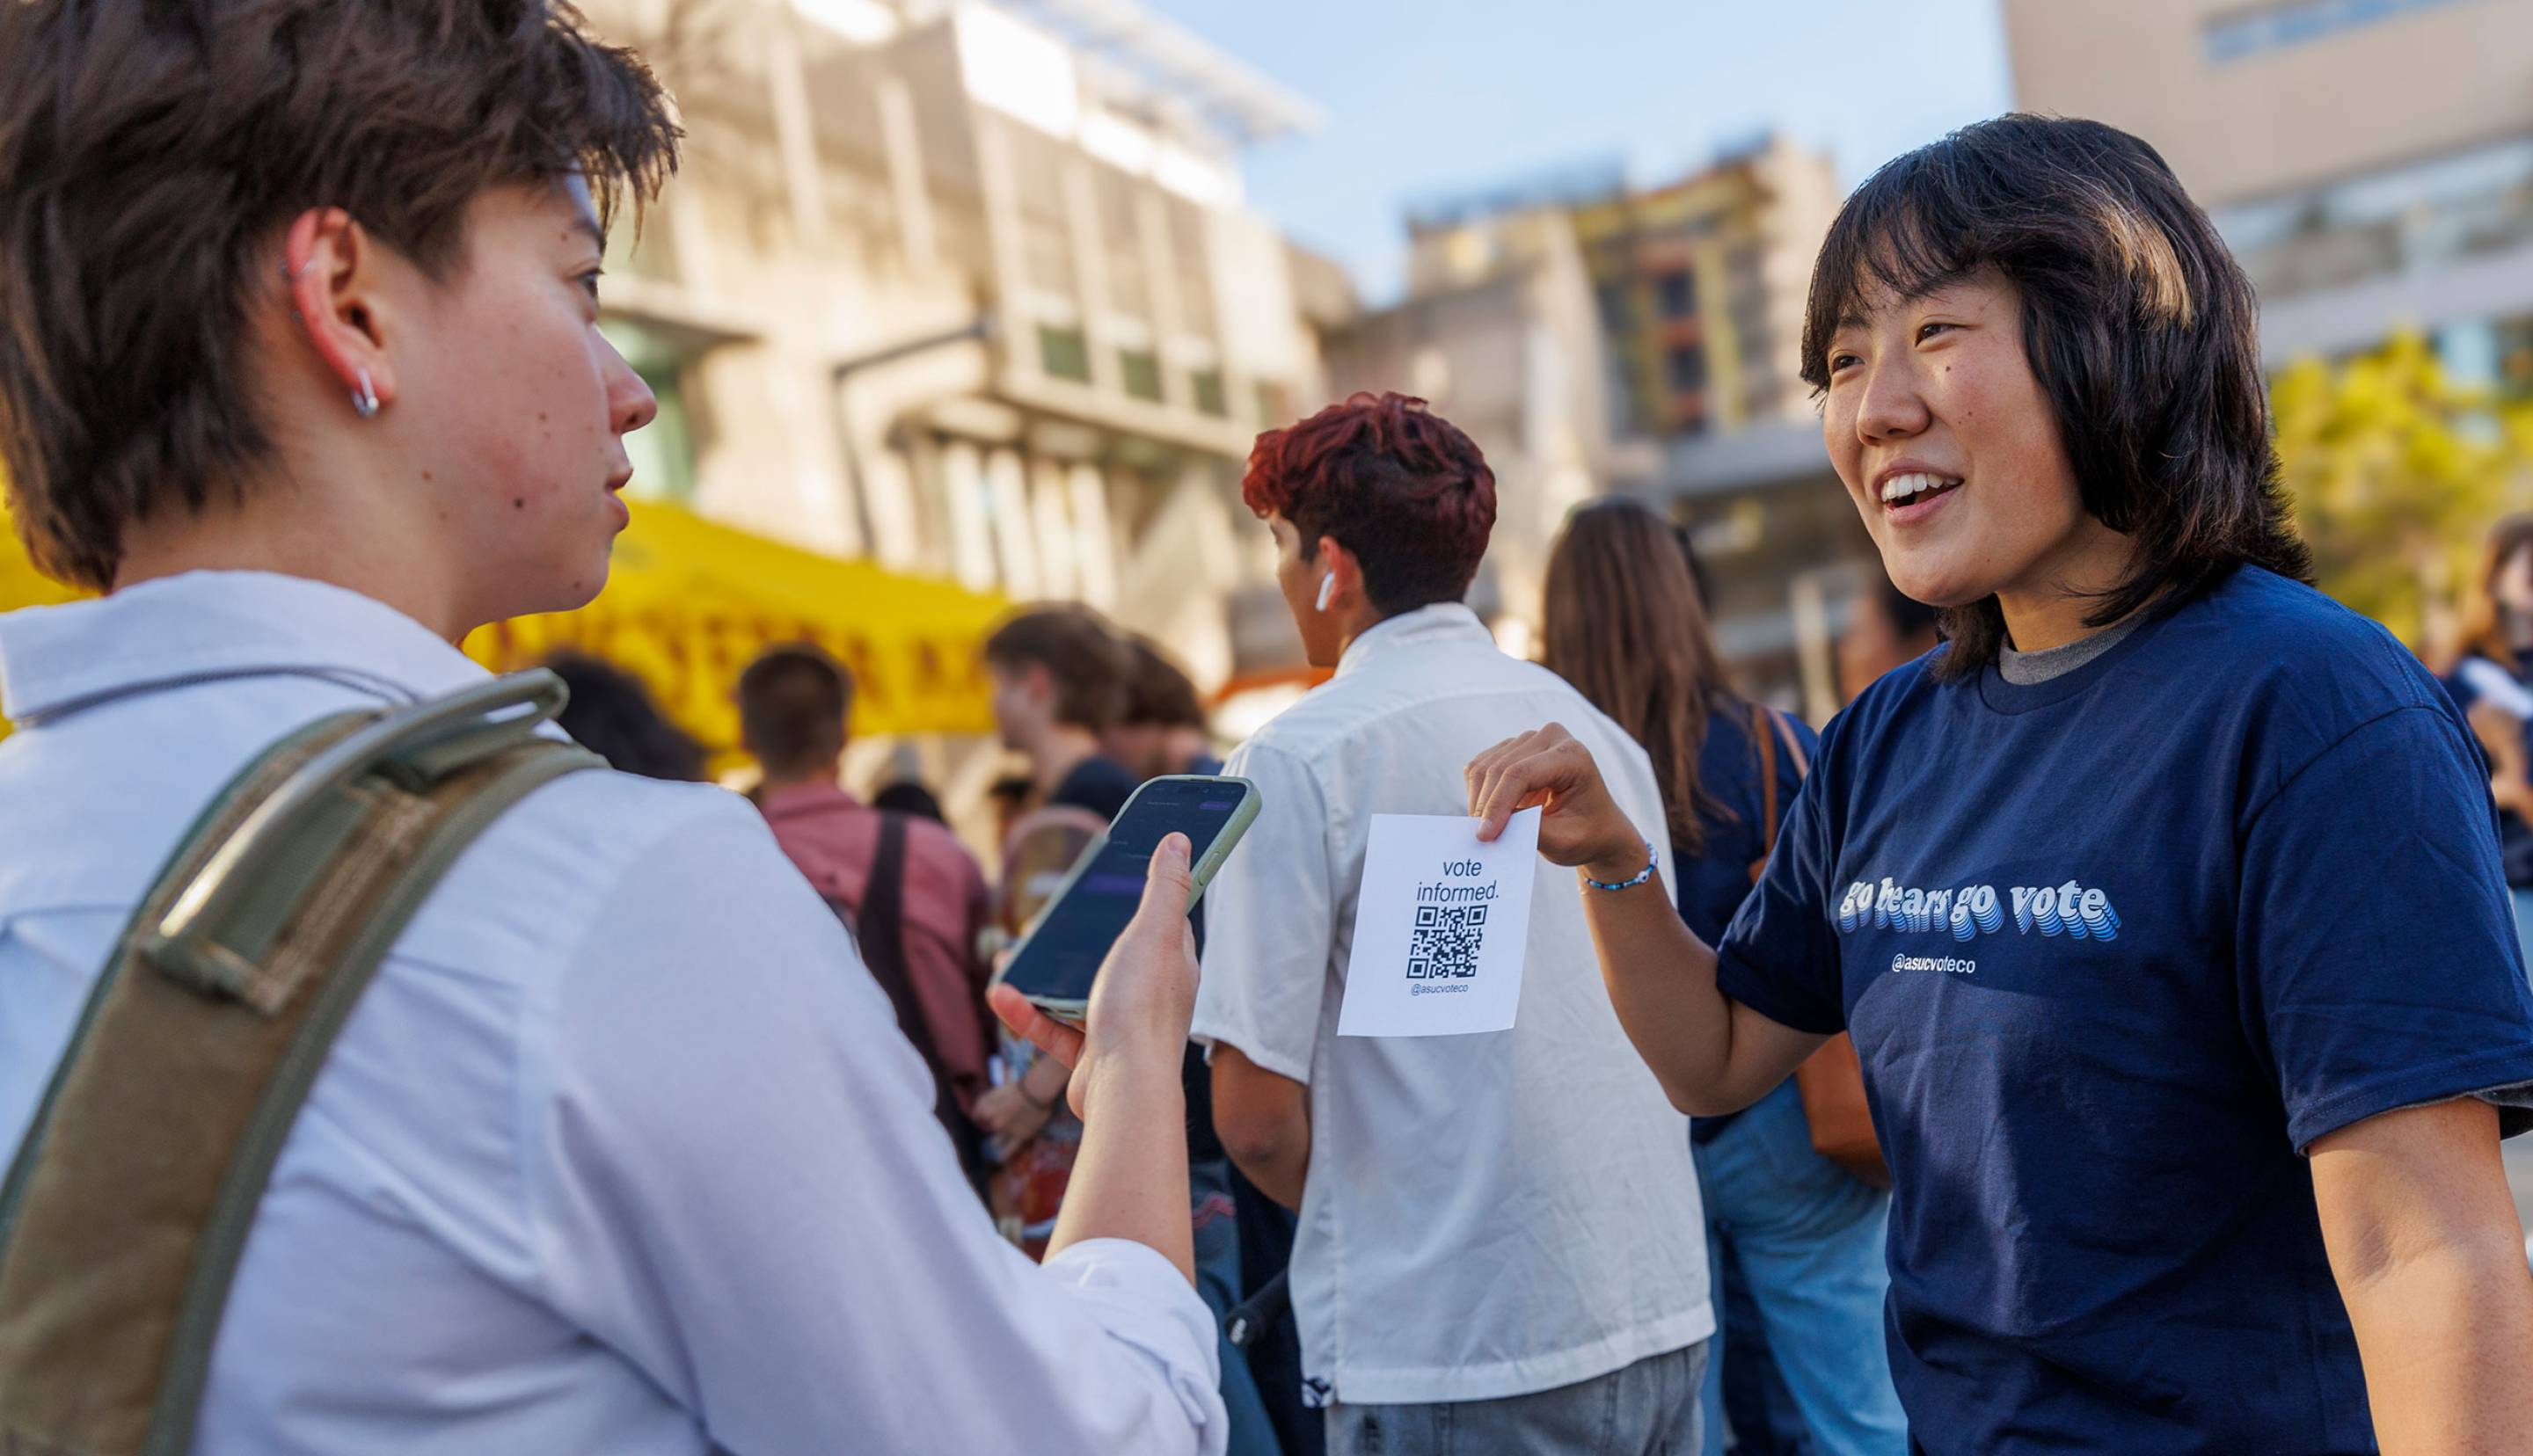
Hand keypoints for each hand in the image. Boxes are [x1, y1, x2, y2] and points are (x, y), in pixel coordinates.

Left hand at [973, 1081, 1054, 1151]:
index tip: (981, 1115)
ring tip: (998, 1141)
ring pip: (996, 1141)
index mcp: (987, 1111)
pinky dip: (1004, 1155)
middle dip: (990, 1126)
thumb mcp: (995, 1090)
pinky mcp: (1020, 1137)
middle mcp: (994, 1123)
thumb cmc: (1016, 1088)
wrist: (1035, 1092)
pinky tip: (1000, 1159)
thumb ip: (984, 1101)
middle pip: (987, 1128)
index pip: (976, 1115)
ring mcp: (1007, 1132)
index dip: (978, 1114)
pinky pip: (1010, 1150)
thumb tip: (976, 1112)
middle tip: (999, 1121)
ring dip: (996, 1141)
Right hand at [987, 833, 1199, 1121]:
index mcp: (1172, 966)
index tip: (1114, 883)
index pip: (1164, 924)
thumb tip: (1179, 840)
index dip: (1142, 901)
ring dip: (1043, 975)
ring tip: (1012, 955)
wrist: (1123, 1089)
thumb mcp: (1152, 934)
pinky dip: (1027, 1012)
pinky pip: (1053, 1029)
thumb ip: (1163, 888)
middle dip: (1078, 940)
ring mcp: (1120, 1027)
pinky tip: (1002, 996)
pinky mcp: (1090, 1057)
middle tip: (1047, 922)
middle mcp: (1150, 996)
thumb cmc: (1141, 1010)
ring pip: (1076, 993)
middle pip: (1113, 957)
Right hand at [1465, 724, 1644, 880]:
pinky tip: (1489, 813)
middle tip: (1480, 839)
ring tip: (1487, 829)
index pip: (1522, 773)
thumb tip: (1489, 826)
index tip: (1484, 835)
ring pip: (1484, 767)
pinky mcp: (1512, 747)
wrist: (1596, 825)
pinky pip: (1480, 767)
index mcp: (1573, 755)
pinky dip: (1477, 793)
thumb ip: (1531, 830)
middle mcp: (1551, 737)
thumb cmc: (1585, 834)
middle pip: (1500, 768)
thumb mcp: (1564, 841)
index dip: (1497, 804)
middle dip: (1485, 806)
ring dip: (1478, 801)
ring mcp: (1530, 738)